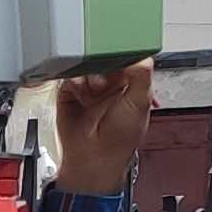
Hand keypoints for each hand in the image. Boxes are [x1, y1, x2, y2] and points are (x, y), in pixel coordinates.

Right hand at [48, 59, 157, 194]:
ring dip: (89, 74)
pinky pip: (69, 75)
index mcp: (131, 82)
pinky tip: (81, 93)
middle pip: (104, 56)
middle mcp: (109, 82)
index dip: (122, 53)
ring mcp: (89, 86)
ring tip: (94, 90)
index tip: (119, 54)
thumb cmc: (120, 139)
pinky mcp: (70, 91)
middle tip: (105, 74)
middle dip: (103, 63)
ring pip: (86, 63)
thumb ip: (142, 75)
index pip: (127, 56)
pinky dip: (74, 81)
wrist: (92, 158)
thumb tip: (141, 55)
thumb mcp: (140, 103)